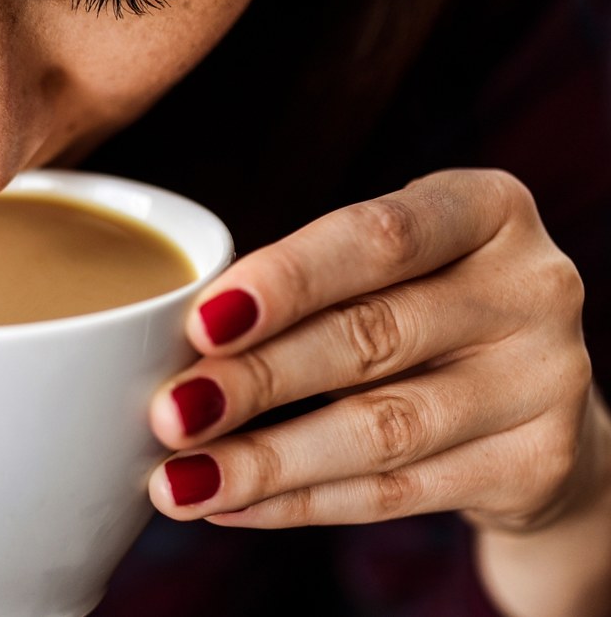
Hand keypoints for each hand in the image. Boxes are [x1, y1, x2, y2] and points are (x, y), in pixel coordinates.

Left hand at [145, 169, 610, 610]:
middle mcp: (532, 286)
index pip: (378, 238)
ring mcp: (546, 380)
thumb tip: (169, 345)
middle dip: (256, 381)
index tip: (199, 323)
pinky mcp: (536, 464)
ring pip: (382, 431)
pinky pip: (398, 493)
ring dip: (266, 460)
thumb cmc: (419, 307)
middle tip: (169, 414)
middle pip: (372, 337)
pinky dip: (301, 504)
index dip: (286, 280)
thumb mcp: (385, 268)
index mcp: (486, 208)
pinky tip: (232, 505)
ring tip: (181, 481)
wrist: (533, 401)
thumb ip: (306, 286)